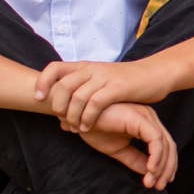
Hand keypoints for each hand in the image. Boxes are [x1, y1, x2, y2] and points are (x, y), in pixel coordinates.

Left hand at [36, 58, 168, 136]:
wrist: (155, 74)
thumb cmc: (126, 81)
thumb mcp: (100, 78)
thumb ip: (83, 84)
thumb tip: (63, 100)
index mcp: (85, 66)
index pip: (54, 68)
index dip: (42, 82)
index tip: (38, 98)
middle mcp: (92, 68)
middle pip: (63, 85)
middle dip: (57, 105)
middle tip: (60, 119)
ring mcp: (104, 77)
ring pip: (77, 96)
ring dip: (72, 116)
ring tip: (75, 127)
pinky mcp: (117, 88)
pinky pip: (95, 103)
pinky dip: (87, 117)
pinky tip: (87, 127)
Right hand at [80, 101, 177, 190]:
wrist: (78, 117)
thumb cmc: (95, 129)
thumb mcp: (119, 149)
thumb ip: (135, 159)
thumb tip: (150, 174)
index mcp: (146, 124)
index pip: (164, 147)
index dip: (166, 166)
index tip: (159, 183)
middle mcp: (150, 118)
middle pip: (169, 146)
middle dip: (167, 168)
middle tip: (159, 186)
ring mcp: (146, 116)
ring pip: (164, 144)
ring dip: (161, 166)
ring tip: (151, 182)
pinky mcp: (139, 118)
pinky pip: (155, 138)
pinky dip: (156, 155)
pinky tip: (150, 170)